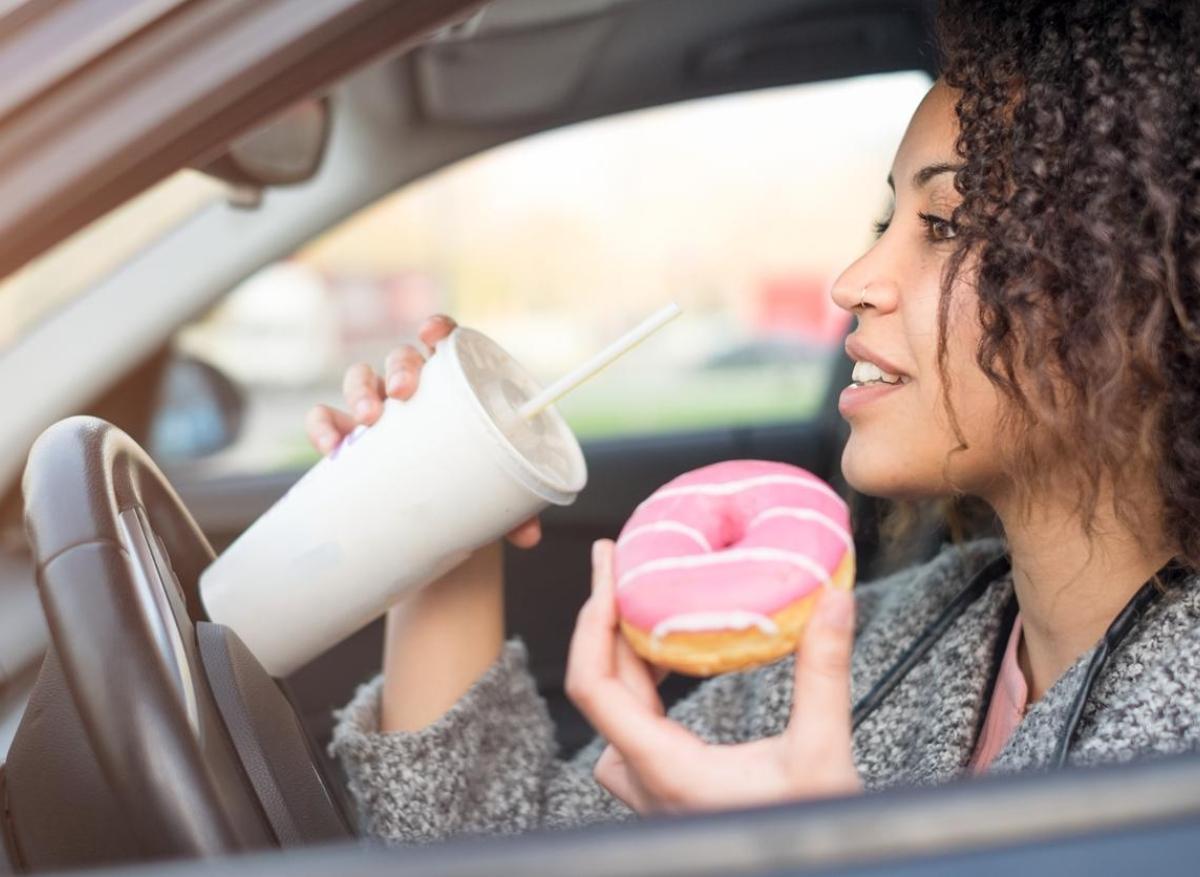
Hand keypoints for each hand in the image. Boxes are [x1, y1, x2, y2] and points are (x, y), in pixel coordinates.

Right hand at [304, 313, 540, 548]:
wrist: (433, 518)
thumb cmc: (468, 485)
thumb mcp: (494, 491)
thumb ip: (514, 507)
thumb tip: (529, 536)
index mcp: (453, 385)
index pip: (445, 342)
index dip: (437, 328)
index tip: (432, 333)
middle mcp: (413, 389)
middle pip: (402, 358)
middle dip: (399, 367)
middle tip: (403, 392)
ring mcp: (378, 410)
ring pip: (360, 379)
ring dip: (361, 391)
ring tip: (368, 420)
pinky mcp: (348, 436)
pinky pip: (326, 419)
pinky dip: (323, 426)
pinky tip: (331, 446)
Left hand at [565, 540, 860, 814]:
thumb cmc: (807, 841)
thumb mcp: (823, 755)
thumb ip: (825, 675)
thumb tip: (834, 604)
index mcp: (663, 767)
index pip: (592, 687)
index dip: (589, 623)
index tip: (605, 574)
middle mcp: (645, 776)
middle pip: (600, 685)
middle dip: (603, 616)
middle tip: (617, 561)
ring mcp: (651, 784)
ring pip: (612, 707)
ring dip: (619, 651)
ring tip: (638, 597)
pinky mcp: (667, 785)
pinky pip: (633, 721)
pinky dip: (642, 679)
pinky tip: (670, 656)